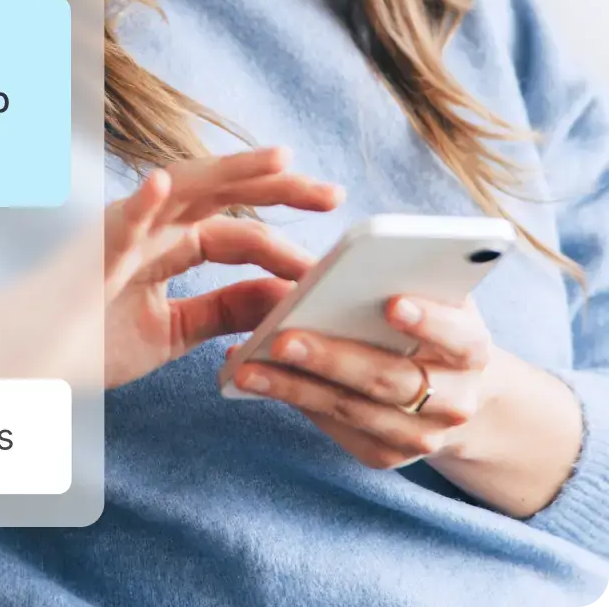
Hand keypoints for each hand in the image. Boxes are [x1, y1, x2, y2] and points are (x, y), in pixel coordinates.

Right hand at [100, 145, 343, 387]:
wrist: (28, 361)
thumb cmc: (88, 342)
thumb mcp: (172, 330)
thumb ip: (222, 309)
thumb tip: (282, 296)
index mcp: (169, 245)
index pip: (238, 233)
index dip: (283, 243)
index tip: (327, 261)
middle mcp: (151, 225)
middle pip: (224, 196)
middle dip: (278, 189)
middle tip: (333, 193)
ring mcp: (122, 230)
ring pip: (185, 189)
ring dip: (232, 172)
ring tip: (280, 160)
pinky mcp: (92, 249)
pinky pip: (120, 221)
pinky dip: (142, 201)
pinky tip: (165, 183)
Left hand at [219, 293, 498, 468]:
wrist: (448, 386)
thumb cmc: (424, 319)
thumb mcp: (427, 291)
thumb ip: (399, 276)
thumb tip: (336, 264)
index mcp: (472, 348)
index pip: (459, 337)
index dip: (429, 321)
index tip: (391, 304)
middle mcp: (456, 400)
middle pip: (392, 380)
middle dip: (334, 359)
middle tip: (285, 338)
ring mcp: (422, 435)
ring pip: (355, 411)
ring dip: (297, 389)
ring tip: (248, 368)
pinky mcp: (387, 454)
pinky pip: (338, 430)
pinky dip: (297, 404)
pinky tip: (259, 382)